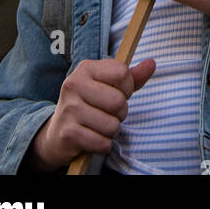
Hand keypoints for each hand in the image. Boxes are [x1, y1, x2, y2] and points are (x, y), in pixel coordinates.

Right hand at [28, 57, 155, 171]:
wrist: (57, 132)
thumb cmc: (89, 104)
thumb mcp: (107, 85)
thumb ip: (131, 76)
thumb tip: (152, 63)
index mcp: (86, 68)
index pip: (122, 73)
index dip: (127, 87)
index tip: (117, 93)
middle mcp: (74, 84)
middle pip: (118, 101)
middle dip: (120, 113)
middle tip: (107, 114)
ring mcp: (69, 109)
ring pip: (112, 125)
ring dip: (112, 131)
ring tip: (99, 126)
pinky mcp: (69, 133)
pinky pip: (102, 143)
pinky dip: (103, 145)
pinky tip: (93, 138)